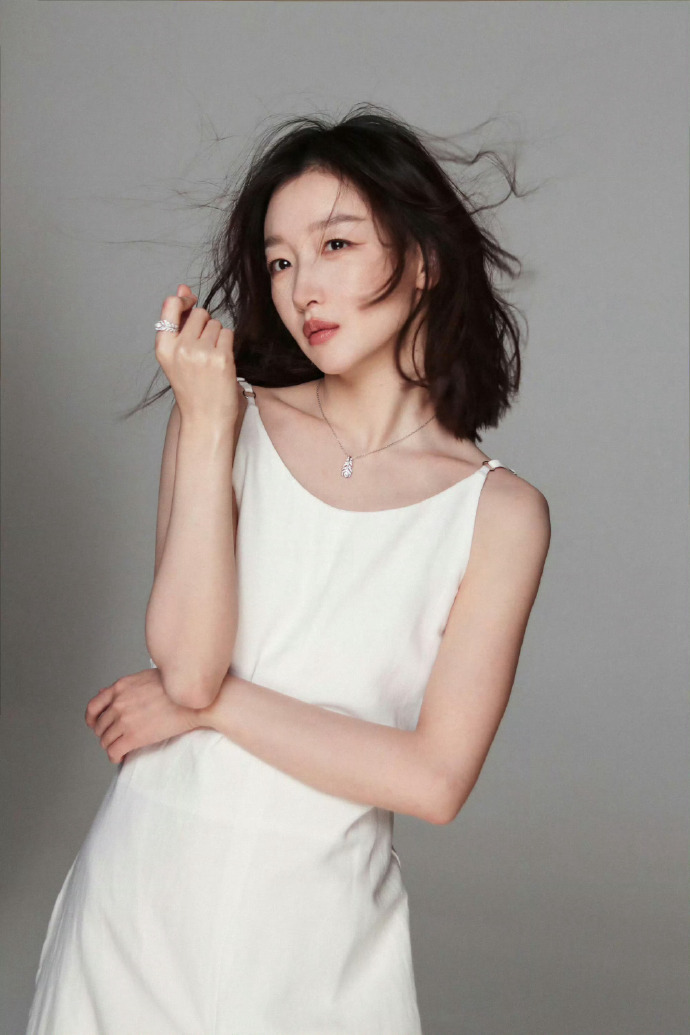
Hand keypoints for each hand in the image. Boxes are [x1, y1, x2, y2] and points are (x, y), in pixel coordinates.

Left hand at [85, 666, 202, 763]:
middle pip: (100, 726)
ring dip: (110, 746)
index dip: (92, 719)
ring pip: (105, 740)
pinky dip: (114, 757)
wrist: (192, 698)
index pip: (94, 706)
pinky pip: (114, 751)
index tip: (95, 725)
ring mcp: (124, 720)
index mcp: (120, 687)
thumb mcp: (145, 677)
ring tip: (118, 749)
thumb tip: (105, 692)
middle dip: (105, 734)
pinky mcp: (134, 736)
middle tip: (113, 738)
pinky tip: (120, 757)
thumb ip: (125, 687)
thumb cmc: (176, 686)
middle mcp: (118, 703)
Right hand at [155, 283, 237, 425]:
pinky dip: (227, 345)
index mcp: (164, 347)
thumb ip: (178, 322)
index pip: (170, 305)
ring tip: (212, 359)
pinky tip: (222, 362)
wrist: (205, 418)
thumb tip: (182, 288)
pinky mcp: (221, 358)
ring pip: (216, 324)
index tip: (190, 303)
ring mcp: (201, 352)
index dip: (184, 300)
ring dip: (218, 337)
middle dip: (205, 325)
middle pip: (200, 314)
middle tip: (204, 349)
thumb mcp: (176, 356)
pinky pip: (228, 334)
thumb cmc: (192, 388)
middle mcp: (180, 347)